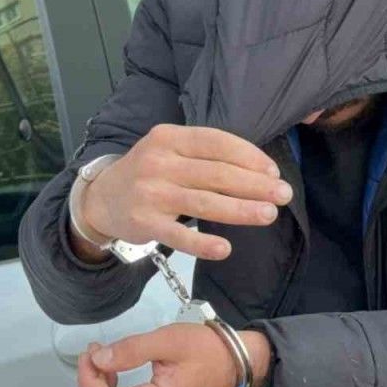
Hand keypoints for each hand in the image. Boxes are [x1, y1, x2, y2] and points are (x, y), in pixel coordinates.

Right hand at [78, 125, 292, 260]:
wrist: (102, 198)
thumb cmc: (149, 173)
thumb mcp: (170, 150)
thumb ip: (205, 155)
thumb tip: (259, 170)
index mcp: (170, 137)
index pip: (217, 143)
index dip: (249, 156)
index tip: (273, 172)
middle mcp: (159, 161)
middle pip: (216, 174)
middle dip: (255, 185)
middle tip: (284, 195)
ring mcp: (150, 193)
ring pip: (204, 202)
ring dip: (240, 209)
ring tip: (268, 215)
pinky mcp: (144, 223)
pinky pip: (178, 235)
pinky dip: (202, 243)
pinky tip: (225, 249)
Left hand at [78, 325, 271, 386]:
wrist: (233, 364)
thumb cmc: (205, 349)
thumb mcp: (168, 340)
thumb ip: (131, 350)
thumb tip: (98, 359)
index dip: (88, 379)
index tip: (91, 352)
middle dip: (91, 382)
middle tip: (96, 352)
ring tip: (104, 357)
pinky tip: (115, 371)